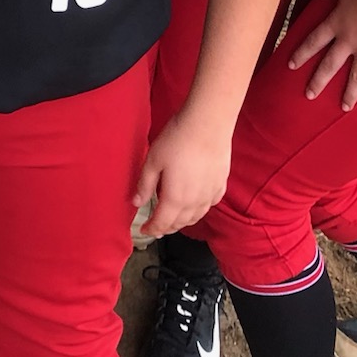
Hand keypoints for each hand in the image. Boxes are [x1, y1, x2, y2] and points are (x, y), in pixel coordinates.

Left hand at [133, 103, 232, 235]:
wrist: (208, 125)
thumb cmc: (177, 140)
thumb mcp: (153, 160)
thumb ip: (145, 185)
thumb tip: (136, 203)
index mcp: (175, 199)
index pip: (162, 222)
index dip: (152, 229)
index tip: (144, 231)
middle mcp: (194, 203)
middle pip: (179, 223)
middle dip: (166, 227)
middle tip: (157, 226)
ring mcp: (210, 195)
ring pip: (195, 217)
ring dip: (183, 222)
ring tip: (174, 219)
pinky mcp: (220, 185)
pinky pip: (208, 206)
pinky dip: (199, 211)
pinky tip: (195, 205)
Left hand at [287, 0, 356, 109]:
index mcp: (336, 22)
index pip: (314, 41)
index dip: (301, 53)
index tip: (291, 66)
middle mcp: (348, 39)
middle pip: (329, 64)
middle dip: (318, 81)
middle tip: (309, 95)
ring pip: (356, 76)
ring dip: (350, 93)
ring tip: (344, 107)